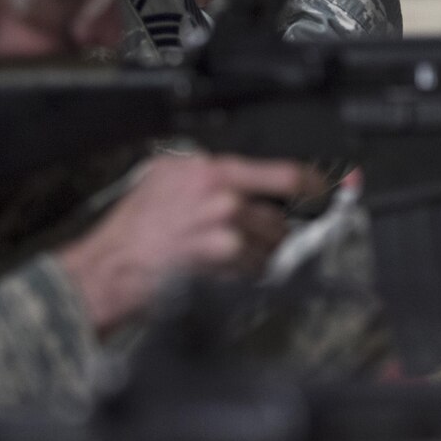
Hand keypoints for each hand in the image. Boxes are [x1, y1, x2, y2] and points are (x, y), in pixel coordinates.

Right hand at [56, 154, 320, 334]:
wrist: (114, 265)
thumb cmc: (135, 224)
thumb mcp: (163, 173)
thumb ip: (205, 167)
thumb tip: (242, 172)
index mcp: (214, 173)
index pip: (286, 175)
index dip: (315, 185)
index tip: (326, 191)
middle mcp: (226, 203)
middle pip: (282, 219)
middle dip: (279, 230)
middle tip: (266, 235)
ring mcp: (227, 237)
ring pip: (272, 248)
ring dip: (265, 254)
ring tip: (236, 254)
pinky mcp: (225, 270)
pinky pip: (256, 271)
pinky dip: (250, 273)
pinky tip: (228, 269)